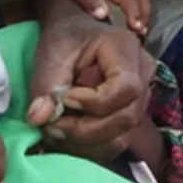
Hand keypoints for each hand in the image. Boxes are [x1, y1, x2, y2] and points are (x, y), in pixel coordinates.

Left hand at [26, 7, 155, 161]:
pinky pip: (115, 142)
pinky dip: (88, 147)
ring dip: (84, 142)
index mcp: (126, 49)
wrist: (76, 35)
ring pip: (121, 136)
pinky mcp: (131, 116)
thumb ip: (46, 86)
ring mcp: (142, 98)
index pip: (125, 88)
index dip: (95, 103)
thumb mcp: (52, 54)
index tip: (65, 99)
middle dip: (85, 130)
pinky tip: (67, 135)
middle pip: (126, 118)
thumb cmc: (66, 39)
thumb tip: (39, 119)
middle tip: (52, 125)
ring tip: (56, 130)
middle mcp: (143, 74)